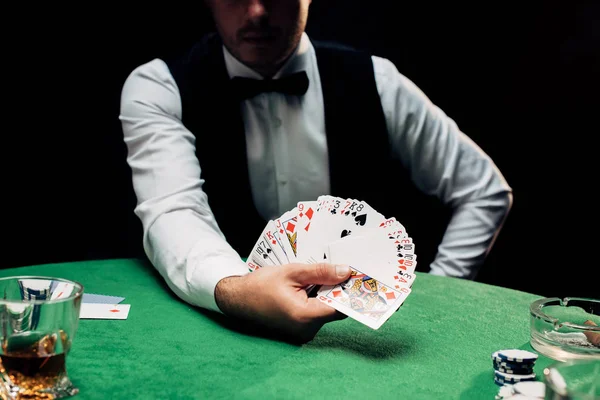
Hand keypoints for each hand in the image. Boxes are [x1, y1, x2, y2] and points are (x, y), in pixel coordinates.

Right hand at [215, 263, 351, 341]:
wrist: (237, 298)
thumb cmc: (260, 285)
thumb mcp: (293, 272)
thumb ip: (321, 272)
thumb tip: (346, 272)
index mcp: (304, 316)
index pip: (339, 307)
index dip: (350, 292)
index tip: (360, 279)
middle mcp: (306, 329)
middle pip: (334, 309)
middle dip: (338, 289)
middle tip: (342, 270)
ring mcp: (302, 332)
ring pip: (325, 311)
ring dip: (326, 294)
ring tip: (319, 277)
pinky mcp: (299, 330)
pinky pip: (316, 314)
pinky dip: (317, 300)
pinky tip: (309, 287)